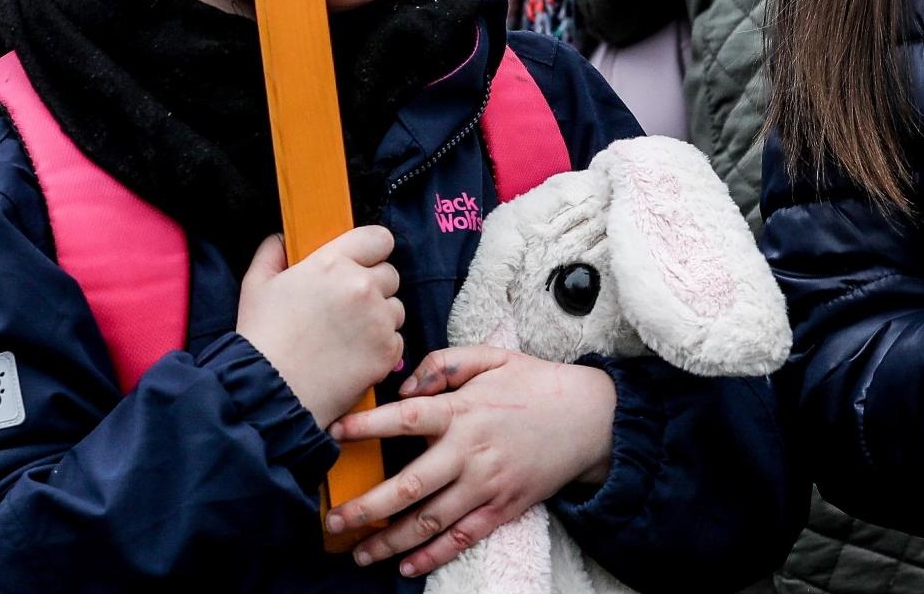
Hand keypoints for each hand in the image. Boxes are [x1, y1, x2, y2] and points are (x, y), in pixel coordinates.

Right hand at [234, 225, 402, 426]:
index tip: (363, 263)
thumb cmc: (261, 339)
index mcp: (333, 263)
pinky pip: (396, 340)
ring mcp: (378, 319)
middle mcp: (362, 286)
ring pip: (395, 308)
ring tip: (347, 336)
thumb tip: (283, 239)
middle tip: (347, 308)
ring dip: (379, 318)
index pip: (379, 238)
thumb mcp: (256, 286)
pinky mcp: (387, 351)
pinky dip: (381, 348)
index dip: (372, 250)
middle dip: (374, 287)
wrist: (268, 392)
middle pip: (390, 274)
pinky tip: (353, 357)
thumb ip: (272, 254)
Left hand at [325, 347, 618, 575]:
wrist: (590, 418)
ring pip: (430, 520)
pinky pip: (462, 538)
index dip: (367, 427)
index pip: (406, 419)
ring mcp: (487, 485)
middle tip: (333, 521)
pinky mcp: (503, 508)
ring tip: (359, 553)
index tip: (333, 435)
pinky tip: (406, 566)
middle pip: (409, 485)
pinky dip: (433, 556)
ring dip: (390, 542)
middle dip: (366, 508)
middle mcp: (470, 452)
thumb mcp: (492, 357)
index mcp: (464, 410)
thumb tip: (404, 386)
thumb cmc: (535, 383)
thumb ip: (444, 362)